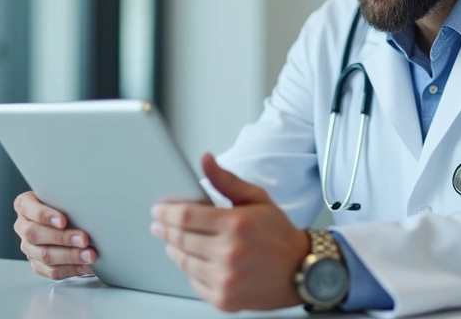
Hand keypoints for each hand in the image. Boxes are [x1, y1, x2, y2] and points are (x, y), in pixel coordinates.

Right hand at [13, 191, 97, 279]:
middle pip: (35, 235)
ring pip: (44, 255)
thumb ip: (68, 199)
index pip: (27, 208)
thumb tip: (90, 203)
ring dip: (70, 256)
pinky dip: (72, 269)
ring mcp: (29, 247)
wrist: (69, 219)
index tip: (63, 220)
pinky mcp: (38, 264)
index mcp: (24, 205)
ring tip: (90, 255)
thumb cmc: (67, 204)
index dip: (45, 215)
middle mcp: (23, 226)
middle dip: (62, 238)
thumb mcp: (65, 196)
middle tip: (84, 239)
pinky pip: (52, 271)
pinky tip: (86, 266)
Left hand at [151, 153, 310, 311]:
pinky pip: (193, 282)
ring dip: (174, 249)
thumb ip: (226, 180)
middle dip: (164, 229)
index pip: (186, 216)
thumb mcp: (257, 199)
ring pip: (184, 261)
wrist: (302, 270)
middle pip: (180, 239)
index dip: (166, 212)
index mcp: (236, 224)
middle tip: (159, 224)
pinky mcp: (224, 299)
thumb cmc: (280, 234)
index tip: (158, 210)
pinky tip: (193, 261)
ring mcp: (225, 279)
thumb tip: (205, 160)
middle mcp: (229, 253)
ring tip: (174, 241)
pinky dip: (189, 270)